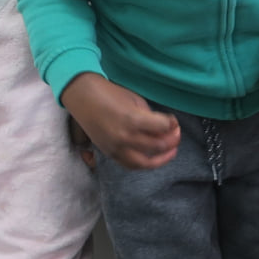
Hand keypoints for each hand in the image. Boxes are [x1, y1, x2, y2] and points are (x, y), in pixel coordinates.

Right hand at [60, 73, 180, 168]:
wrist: (82, 96)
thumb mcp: (135, 100)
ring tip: (171, 151)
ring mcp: (115, 148)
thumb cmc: (109, 93)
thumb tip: (165, 128)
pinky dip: (145, 163)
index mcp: (132, 120)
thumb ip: (150, 116)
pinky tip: (153, 157)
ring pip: (146, 162)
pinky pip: (130, 165)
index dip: (172, 123)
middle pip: (158, 145)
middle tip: (177, 133)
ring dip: (162, 157)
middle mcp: (124, 137)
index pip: (163, 127)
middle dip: (173, 139)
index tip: (173, 121)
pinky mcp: (109, 153)